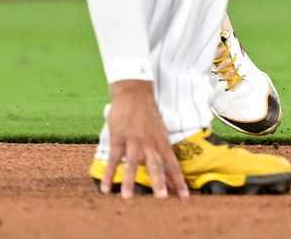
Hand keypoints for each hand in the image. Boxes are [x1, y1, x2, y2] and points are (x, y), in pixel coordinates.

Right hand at [102, 79, 188, 199]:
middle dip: (159, 181)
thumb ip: (163, 153)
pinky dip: (109, 174)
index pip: (172, 164)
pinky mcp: (118, 138)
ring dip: (129, 180)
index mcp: (162, 141)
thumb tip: (171, 177)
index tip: (184, 197)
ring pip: (132, 162)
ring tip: (127, 197)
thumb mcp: (160, 131)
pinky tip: (105, 189)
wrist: (133, 91)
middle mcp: (149, 142)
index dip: (178, 180)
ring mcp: (132, 140)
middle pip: (155, 164)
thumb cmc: (149, 114)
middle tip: (161, 198)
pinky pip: (113, 159)